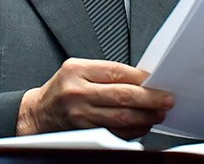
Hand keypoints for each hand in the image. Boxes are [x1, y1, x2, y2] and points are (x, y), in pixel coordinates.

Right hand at [16, 57, 173, 138]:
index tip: (156, 80)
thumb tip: (140, 79)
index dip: (140, 77)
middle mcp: (77, 92)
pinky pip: (114, 133)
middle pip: (122, 95)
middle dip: (149, 98)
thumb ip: (104, 72)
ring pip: (121, 117)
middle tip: (166, 100)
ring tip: (158, 114)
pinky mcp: (83, 133)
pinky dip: (132, 131)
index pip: (116, 71)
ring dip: (145, 117)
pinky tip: (142, 125)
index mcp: (76, 70)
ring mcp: (80, 115)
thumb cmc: (60, 90)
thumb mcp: (76, 70)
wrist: (37, 114)